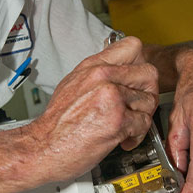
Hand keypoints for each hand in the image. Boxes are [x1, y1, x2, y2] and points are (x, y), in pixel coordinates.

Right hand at [30, 36, 158, 180]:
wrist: (43, 146)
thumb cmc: (56, 122)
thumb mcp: (73, 84)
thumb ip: (98, 74)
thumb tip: (119, 70)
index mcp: (93, 66)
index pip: (133, 46)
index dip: (141, 64)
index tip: (136, 80)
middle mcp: (103, 77)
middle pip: (150, 73)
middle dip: (148, 94)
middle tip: (138, 106)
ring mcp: (111, 97)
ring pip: (149, 101)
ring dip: (142, 117)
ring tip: (128, 125)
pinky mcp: (117, 120)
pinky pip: (144, 124)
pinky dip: (136, 135)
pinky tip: (123, 138)